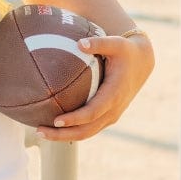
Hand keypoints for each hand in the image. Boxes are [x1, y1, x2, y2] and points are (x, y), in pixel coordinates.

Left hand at [36, 32, 153, 142]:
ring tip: (40, 133)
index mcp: (115, 94)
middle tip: (39, 131)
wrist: (141, 63)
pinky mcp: (107, 117)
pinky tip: (53, 128)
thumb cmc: (125, 51)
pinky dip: (71, 132)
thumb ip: (98, 43)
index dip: (75, 118)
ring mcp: (111, 115)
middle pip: (87, 130)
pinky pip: (89, 129)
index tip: (56, 120)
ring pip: (87, 133)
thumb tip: (80, 43)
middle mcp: (114, 109)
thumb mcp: (115, 43)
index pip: (93, 112)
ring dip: (64, 136)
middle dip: (63, 134)